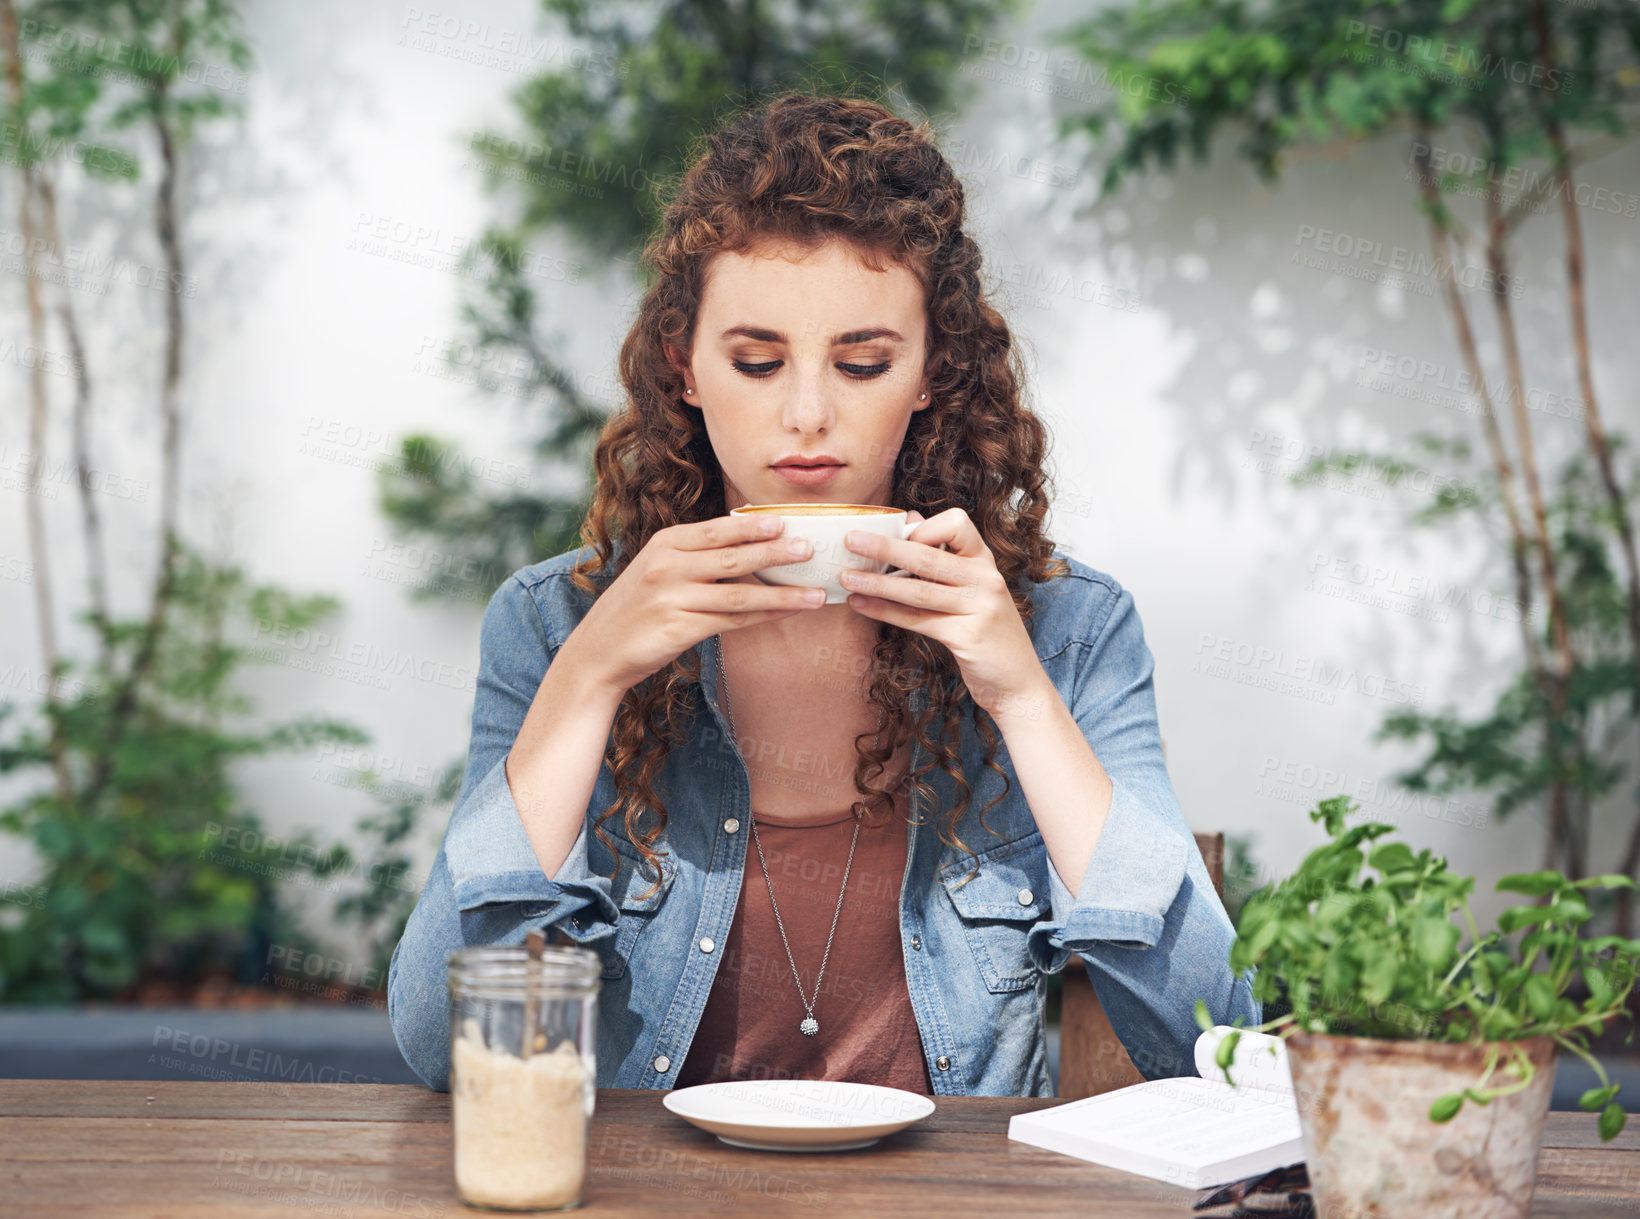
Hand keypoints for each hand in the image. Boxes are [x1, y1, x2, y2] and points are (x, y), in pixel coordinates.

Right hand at [566, 514, 825, 696]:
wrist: (597, 652)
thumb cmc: (634, 610)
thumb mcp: (656, 570)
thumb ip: (693, 557)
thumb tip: (747, 547)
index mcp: (664, 544)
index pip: (717, 530)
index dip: (753, 526)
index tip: (786, 521)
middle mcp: (667, 566)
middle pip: (733, 557)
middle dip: (776, 553)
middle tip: (811, 549)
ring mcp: (673, 598)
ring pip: (739, 592)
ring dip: (782, 593)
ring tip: (815, 593)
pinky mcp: (679, 629)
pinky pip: (731, 621)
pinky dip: (763, 616)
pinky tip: (786, 613)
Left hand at [838, 508, 1044, 715]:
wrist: (1018, 682)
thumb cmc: (988, 631)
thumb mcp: (973, 589)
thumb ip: (945, 556)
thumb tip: (910, 519)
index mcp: (985, 561)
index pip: (956, 524)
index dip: (922, 528)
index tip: (897, 536)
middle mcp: (986, 579)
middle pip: (928, 556)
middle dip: (884, 547)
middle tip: (850, 540)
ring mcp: (980, 608)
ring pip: (919, 589)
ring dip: (877, 583)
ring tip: (846, 578)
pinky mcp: (968, 637)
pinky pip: (918, 620)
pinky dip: (886, 612)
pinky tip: (862, 606)